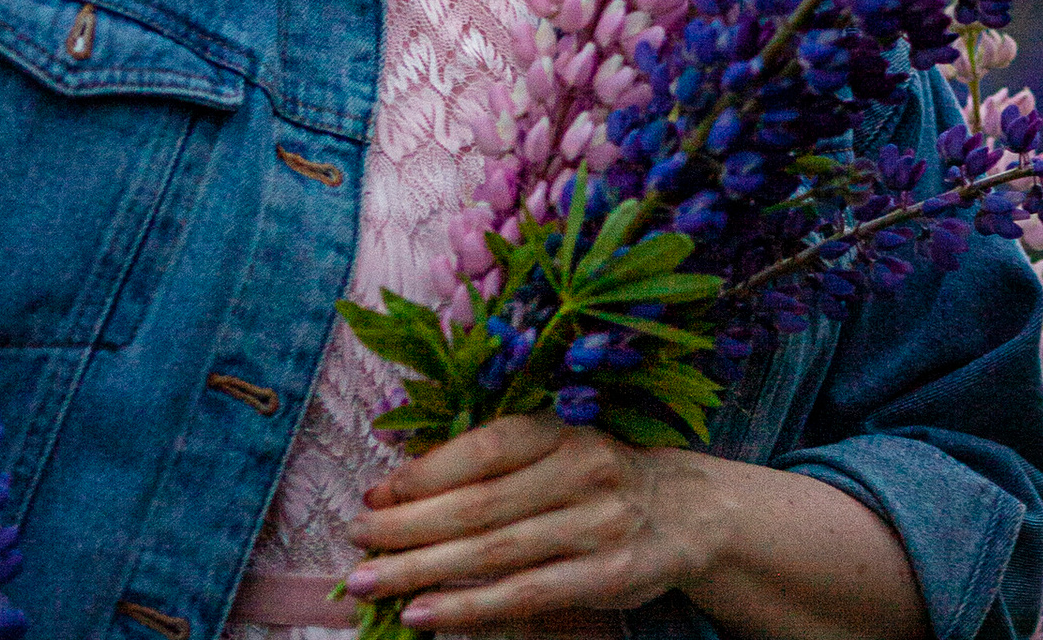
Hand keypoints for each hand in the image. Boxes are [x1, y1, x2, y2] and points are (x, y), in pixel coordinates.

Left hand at [344, 415, 715, 630]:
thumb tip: (399, 480)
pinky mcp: (608, 576)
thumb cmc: (597, 474)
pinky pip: (526, 596)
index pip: (482, 448)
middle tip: (356, 540)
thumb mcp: (553, 447)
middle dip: (408, 526)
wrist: (686, 510)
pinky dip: (471, 608)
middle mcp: (579, 469)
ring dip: (425, 571)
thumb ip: (489, 460)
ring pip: (495, 552)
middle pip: (479, 504)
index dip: (424, 472)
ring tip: (373, 583)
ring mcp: (596, 524)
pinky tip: (427, 615)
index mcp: (559, 428)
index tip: (373, 495)